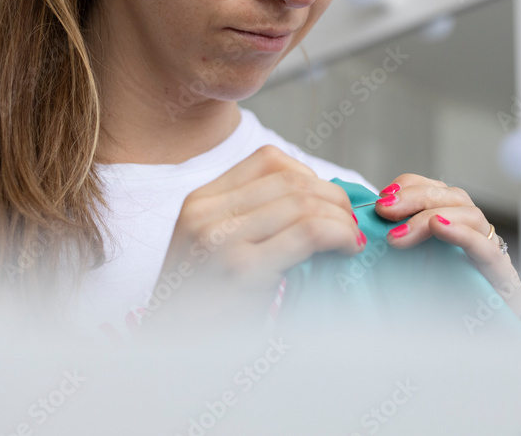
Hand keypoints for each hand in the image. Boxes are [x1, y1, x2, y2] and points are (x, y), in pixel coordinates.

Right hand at [147, 145, 364, 332]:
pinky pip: (309, 231)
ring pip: (305, 201)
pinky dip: (340, 234)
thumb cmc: (206, 312)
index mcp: (200, 201)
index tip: (328, 205)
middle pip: (293, 179)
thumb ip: (255, 220)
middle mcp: (205, 212)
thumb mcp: (217, 251)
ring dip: (342, 218)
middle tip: (351, 224)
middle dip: (334, 198)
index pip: (269, 160)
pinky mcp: (242, 268)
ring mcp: (220, 238)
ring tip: (350, 240)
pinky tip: (347, 249)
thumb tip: (323, 203)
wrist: (169, 359)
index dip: (311, 177)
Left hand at [372, 174, 520, 317]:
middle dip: (416, 198)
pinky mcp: (504, 280)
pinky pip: (488, 250)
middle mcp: (476, 238)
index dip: (412, 187)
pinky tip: (440, 227)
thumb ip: (392, 247)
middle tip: (384, 210)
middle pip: (454, 198)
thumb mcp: (404, 275)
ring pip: (473, 215)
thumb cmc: (432, 317)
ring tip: (400, 234)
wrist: (463, 358)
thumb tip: (358, 224)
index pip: (438, 192)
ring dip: (432, 217)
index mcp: (453, 231)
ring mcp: (492, 257)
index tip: (382, 199)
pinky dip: (463, 234)